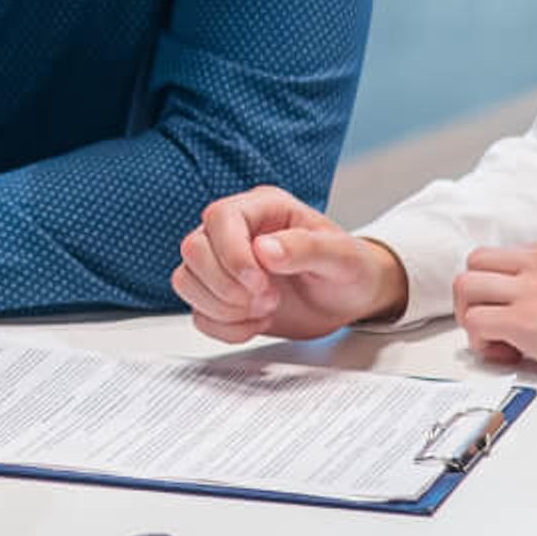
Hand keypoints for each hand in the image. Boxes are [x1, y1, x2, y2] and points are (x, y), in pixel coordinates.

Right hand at [176, 186, 409, 342]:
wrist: (350, 300)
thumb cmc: (350, 269)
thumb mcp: (341, 256)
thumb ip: (306, 248)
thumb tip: (264, 249)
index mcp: (263, 208)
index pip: (219, 218)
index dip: (231, 253)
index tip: (259, 283)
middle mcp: (236, 232)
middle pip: (193, 249)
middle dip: (226, 285)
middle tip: (268, 299)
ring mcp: (223, 264)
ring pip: (186, 280)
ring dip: (222, 306)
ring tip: (264, 309)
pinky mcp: (220, 296)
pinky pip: (198, 313)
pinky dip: (224, 327)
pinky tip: (256, 323)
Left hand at [451, 233, 536, 392]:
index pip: (514, 255)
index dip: (509, 286)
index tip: (522, 309)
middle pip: (479, 261)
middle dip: (479, 294)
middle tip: (495, 320)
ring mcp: (532, 288)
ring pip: (466, 286)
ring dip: (473, 314)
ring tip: (495, 338)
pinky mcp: (525, 320)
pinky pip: (476, 323)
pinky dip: (481, 343)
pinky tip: (507, 354)